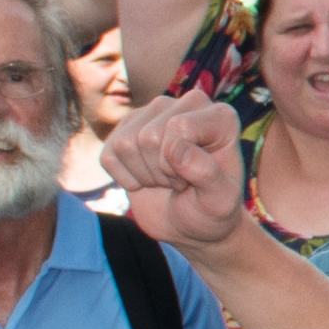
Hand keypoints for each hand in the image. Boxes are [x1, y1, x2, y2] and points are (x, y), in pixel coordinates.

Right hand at [104, 93, 259, 247]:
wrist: (190, 223)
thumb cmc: (210, 209)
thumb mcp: (219, 201)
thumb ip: (207, 173)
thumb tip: (176, 148)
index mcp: (220, 117)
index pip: (180, 126)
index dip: (178, 164)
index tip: (195, 179)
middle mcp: (187, 105)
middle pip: (148, 136)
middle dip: (161, 171)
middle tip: (180, 181)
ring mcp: (155, 113)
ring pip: (125, 143)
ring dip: (144, 175)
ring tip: (166, 179)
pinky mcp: (127, 129)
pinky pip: (108, 156)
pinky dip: (125, 179)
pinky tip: (147, 178)